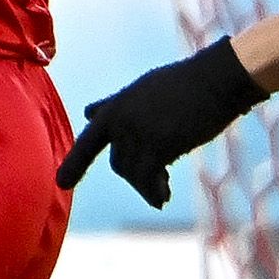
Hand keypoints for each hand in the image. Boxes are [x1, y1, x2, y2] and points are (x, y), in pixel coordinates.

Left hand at [56, 36, 268, 206]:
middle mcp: (121, 120)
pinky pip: (148, 179)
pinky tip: (162, 199)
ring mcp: (138, 133)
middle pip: (118, 162)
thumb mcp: (143, 89)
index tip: (61, 183)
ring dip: (146, 187)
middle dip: (134, 177)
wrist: (216, 79)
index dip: (75, 163)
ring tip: (162, 193)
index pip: (89, 140)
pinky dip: (154, 192)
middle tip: (157, 185)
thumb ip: (115, 106)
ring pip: (133, 173)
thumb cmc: (186, 83)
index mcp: (116, 106)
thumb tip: (89, 112)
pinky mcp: (158, 146)